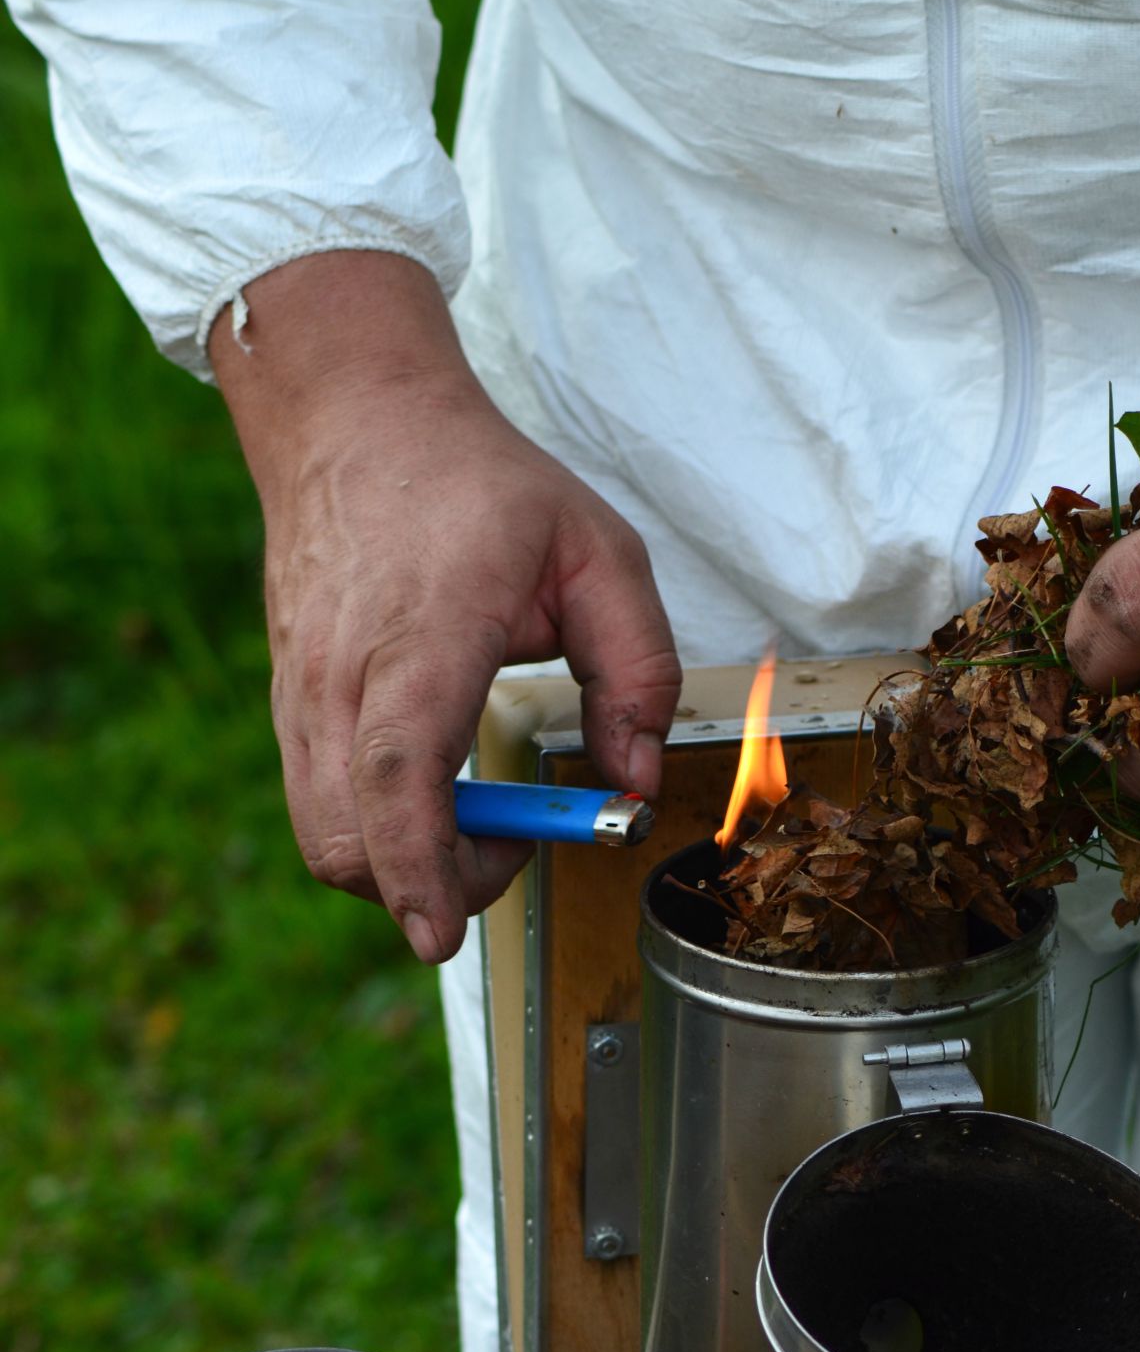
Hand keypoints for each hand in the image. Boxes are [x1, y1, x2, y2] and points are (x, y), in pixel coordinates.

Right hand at [212, 252, 680, 961]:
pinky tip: (435, 783)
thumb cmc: (478, 483)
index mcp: (424, 636)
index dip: (420, 871)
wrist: (354, 416)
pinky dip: (375, 825)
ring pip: (324, 832)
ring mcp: (300, 691)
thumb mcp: (600, 553)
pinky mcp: (288, 701)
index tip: (442, 934)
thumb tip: (633, 776)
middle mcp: (341, 674)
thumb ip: (638, 669)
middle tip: (512, 842)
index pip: (400, 778)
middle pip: (348, 839)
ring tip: (477, 812)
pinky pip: (318, 799)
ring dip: (402, 861)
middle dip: (428, 885)